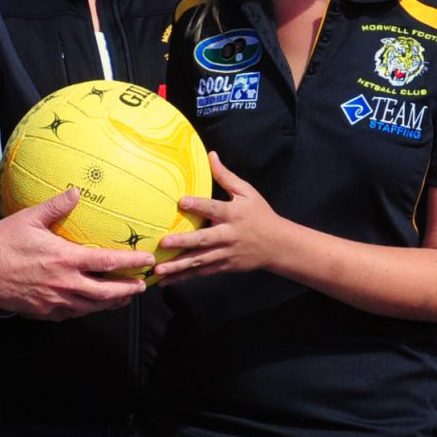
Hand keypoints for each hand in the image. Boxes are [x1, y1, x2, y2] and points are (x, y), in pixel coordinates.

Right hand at [0, 190, 150, 318]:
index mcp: (64, 259)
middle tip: (143, 286)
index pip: (107, 263)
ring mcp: (53, 301)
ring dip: (111, 303)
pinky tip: (90, 305)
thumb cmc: (2, 242)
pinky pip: (71, 314)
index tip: (146, 261)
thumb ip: (56, 206)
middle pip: (105, 292)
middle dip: (127, 290)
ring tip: (124, 298)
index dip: (130, 263)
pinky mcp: (42, 312)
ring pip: (91, 307)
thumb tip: (76, 191)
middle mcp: (63, 283)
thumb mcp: (29, 218)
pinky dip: (86, 309)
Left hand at [152, 153, 293, 283]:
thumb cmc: (260, 214)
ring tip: (158, 270)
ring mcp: (226, 253)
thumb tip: (211, 155)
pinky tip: (165, 281)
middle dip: (183, 242)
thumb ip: (226, 176)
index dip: (198, 205)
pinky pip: (201, 272)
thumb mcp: (247, 192)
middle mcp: (229, 235)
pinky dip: (184, 277)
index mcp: (234, 214)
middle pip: (204, 240)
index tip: (181, 201)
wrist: (278, 245)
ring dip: (178, 266)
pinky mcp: (224, 266)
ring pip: (199, 261)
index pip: (214, 208)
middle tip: (163, 242)